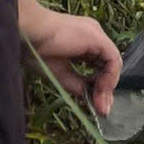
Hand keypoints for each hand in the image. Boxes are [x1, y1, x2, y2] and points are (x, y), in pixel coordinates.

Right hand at [16, 0, 121, 115]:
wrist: (31, 34)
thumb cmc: (37, 49)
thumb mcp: (59, 72)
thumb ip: (75, 83)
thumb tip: (88, 97)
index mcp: (83, 40)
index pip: (99, 64)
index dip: (100, 85)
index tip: (96, 104)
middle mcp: (93, 35)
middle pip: (107, 64)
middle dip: (106, 88)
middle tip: (102, 109)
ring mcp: (96, 34)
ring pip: (112, 62)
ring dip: (108, 86)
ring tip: (100, 104)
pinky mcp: (97, 37)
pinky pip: (112, 59)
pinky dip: (109, 77)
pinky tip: (100, 90)